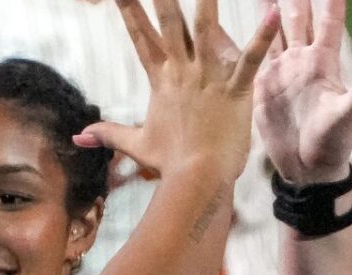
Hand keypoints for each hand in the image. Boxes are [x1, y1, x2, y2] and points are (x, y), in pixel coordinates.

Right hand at [75, 0, 277, 183]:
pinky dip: (263, 36)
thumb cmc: (169, 163)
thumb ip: (108, 134)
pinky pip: (250, 60)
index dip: (129, 9)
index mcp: (161, 80)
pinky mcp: (235, 91)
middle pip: (168, 22)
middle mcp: (182, 72)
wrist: (196, 179)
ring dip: (208, 3)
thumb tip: (78, 138)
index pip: (140, 36)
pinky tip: (273, 12)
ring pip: (206, 30)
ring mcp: (209, 79)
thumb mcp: (136, 145)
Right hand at [255, 0, 351, 183]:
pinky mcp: (263, 85)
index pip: (329, 22)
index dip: (330, 1)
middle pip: (299, 18)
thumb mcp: (350, 113)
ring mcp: (282, 71)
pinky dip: (252, 35)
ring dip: (272, 9)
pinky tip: (246, 19)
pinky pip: (255, 54)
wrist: (307, 168)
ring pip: (276, 30)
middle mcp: (303, 61)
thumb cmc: (334, 143)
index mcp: (324, 63)